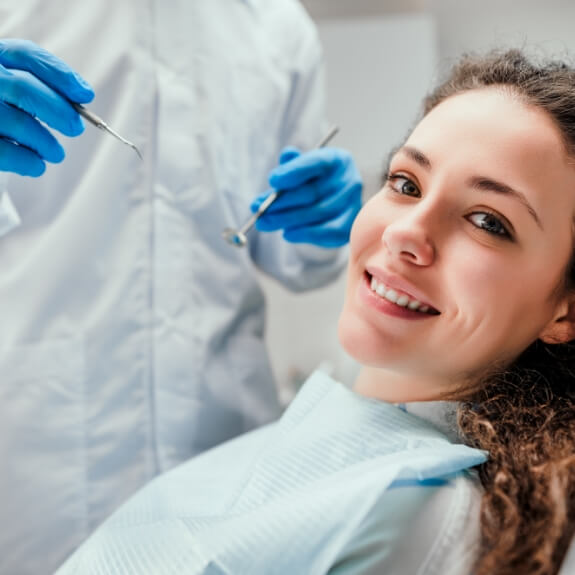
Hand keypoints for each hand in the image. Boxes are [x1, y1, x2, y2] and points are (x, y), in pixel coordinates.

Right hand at [0, 39, 93, 175]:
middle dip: (58, 110)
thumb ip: (36, 86)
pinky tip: (37, 165)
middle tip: (75, 128)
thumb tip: (81, 96)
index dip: (60, 75)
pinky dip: (29, 162)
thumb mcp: (9, 88)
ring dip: (47, 143)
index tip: (85, 95)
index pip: (23, 55)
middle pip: (23, 88)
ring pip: (20, 123)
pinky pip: (7, 153)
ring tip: (55, 153)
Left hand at [250, 147, 362, 247]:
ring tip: (265, 223)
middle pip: (313, 192)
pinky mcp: (350, 225)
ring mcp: (353, 203)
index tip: (272, 180)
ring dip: (288, 220)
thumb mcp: (301, 169)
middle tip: (259, 210)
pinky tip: (287, 234)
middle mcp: (349, 180)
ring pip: (317, 213)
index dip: (293, 172)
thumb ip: (292, 165)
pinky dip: (305, 234)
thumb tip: (286, 155)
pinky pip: (327, 232)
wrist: (333, 204)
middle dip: (282, 202)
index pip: (315, 162)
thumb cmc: (312, 182)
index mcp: (336, 159)